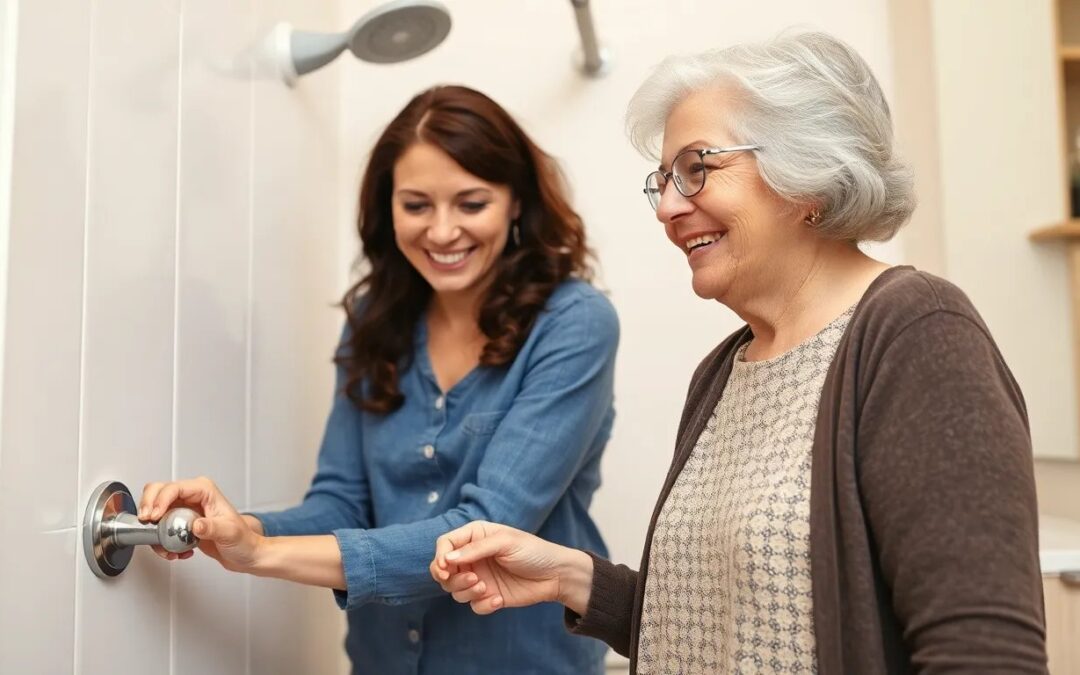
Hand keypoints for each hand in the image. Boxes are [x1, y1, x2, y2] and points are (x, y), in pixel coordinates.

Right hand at [139, 477, 262, 572]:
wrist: (245, 554)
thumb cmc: (242, 540)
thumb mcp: (229, 533)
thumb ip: (212, 528)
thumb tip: (196, 525)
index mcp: (204, 491)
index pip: (174, 488)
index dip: (160, 500)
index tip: (154, 517)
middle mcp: (193, 496)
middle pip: (159, 491)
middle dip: (148, 506)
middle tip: (147, 523)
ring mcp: (185, 509)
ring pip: (155, 509)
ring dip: (154, 529)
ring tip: (166, 546)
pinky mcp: (180, 523)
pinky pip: (160, 527)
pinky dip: (161, 541)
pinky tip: (175, 552)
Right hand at [430, 521, 592, 615]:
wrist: (557, 575)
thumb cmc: (533, 551)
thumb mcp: (505, 542)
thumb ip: (475, 549)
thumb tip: (447, 559)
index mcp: (475, 537)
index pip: (445, 544)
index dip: (440, 557)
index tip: (445, 569)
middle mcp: (473, 557)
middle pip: (443, 570)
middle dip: (451, 578)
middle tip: (472, 579)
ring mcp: (480, 577)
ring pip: (455, 590)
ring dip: (466, 591)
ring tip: (486, 587)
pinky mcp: (489, 596)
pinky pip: (473, 605)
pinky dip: (483, 605)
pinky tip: (499, 600)